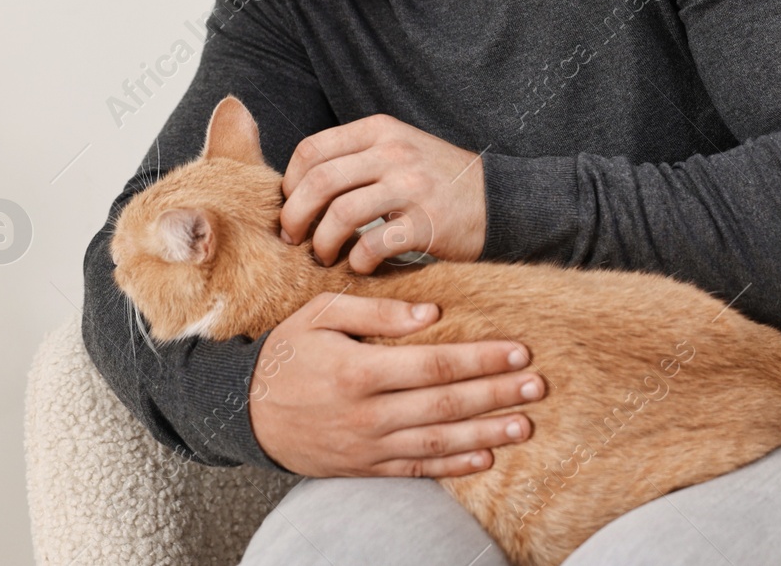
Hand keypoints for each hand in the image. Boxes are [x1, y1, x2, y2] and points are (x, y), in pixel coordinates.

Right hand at [248, 291, 544, 477]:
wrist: (243, 412)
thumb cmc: (287, 353)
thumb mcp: (321, 315)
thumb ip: (376, 312)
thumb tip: (430, 314)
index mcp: (359, 371)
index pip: (435, 365)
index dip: (482, 359)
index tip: (519, 350)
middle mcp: (368, 413)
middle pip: (446, 404)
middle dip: (497, 394)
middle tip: (538, 385)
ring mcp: (368, 446)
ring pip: (438, 440)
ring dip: (487, 433)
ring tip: (525, 424)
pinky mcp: (365, 467)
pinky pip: (416, 468)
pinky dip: (453, 465)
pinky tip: (485, 457)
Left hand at [280, 113, 487, 272]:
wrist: (500, 200)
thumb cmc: (439, 181)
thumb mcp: (399, 148)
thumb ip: (357, 157)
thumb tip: (300, 185)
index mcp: (380, 130)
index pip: (312, 149)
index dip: (291, 181)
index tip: (292, 204)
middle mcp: (394, 152)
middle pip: (319, 181)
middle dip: (295, 216)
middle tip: (295, 238)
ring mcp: (412, 186)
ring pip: (341, 214)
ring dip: (322, 242)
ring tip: (324, 255)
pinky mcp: (427, 223)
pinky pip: (373, 244)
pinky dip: (358, 261)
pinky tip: (361, 265)